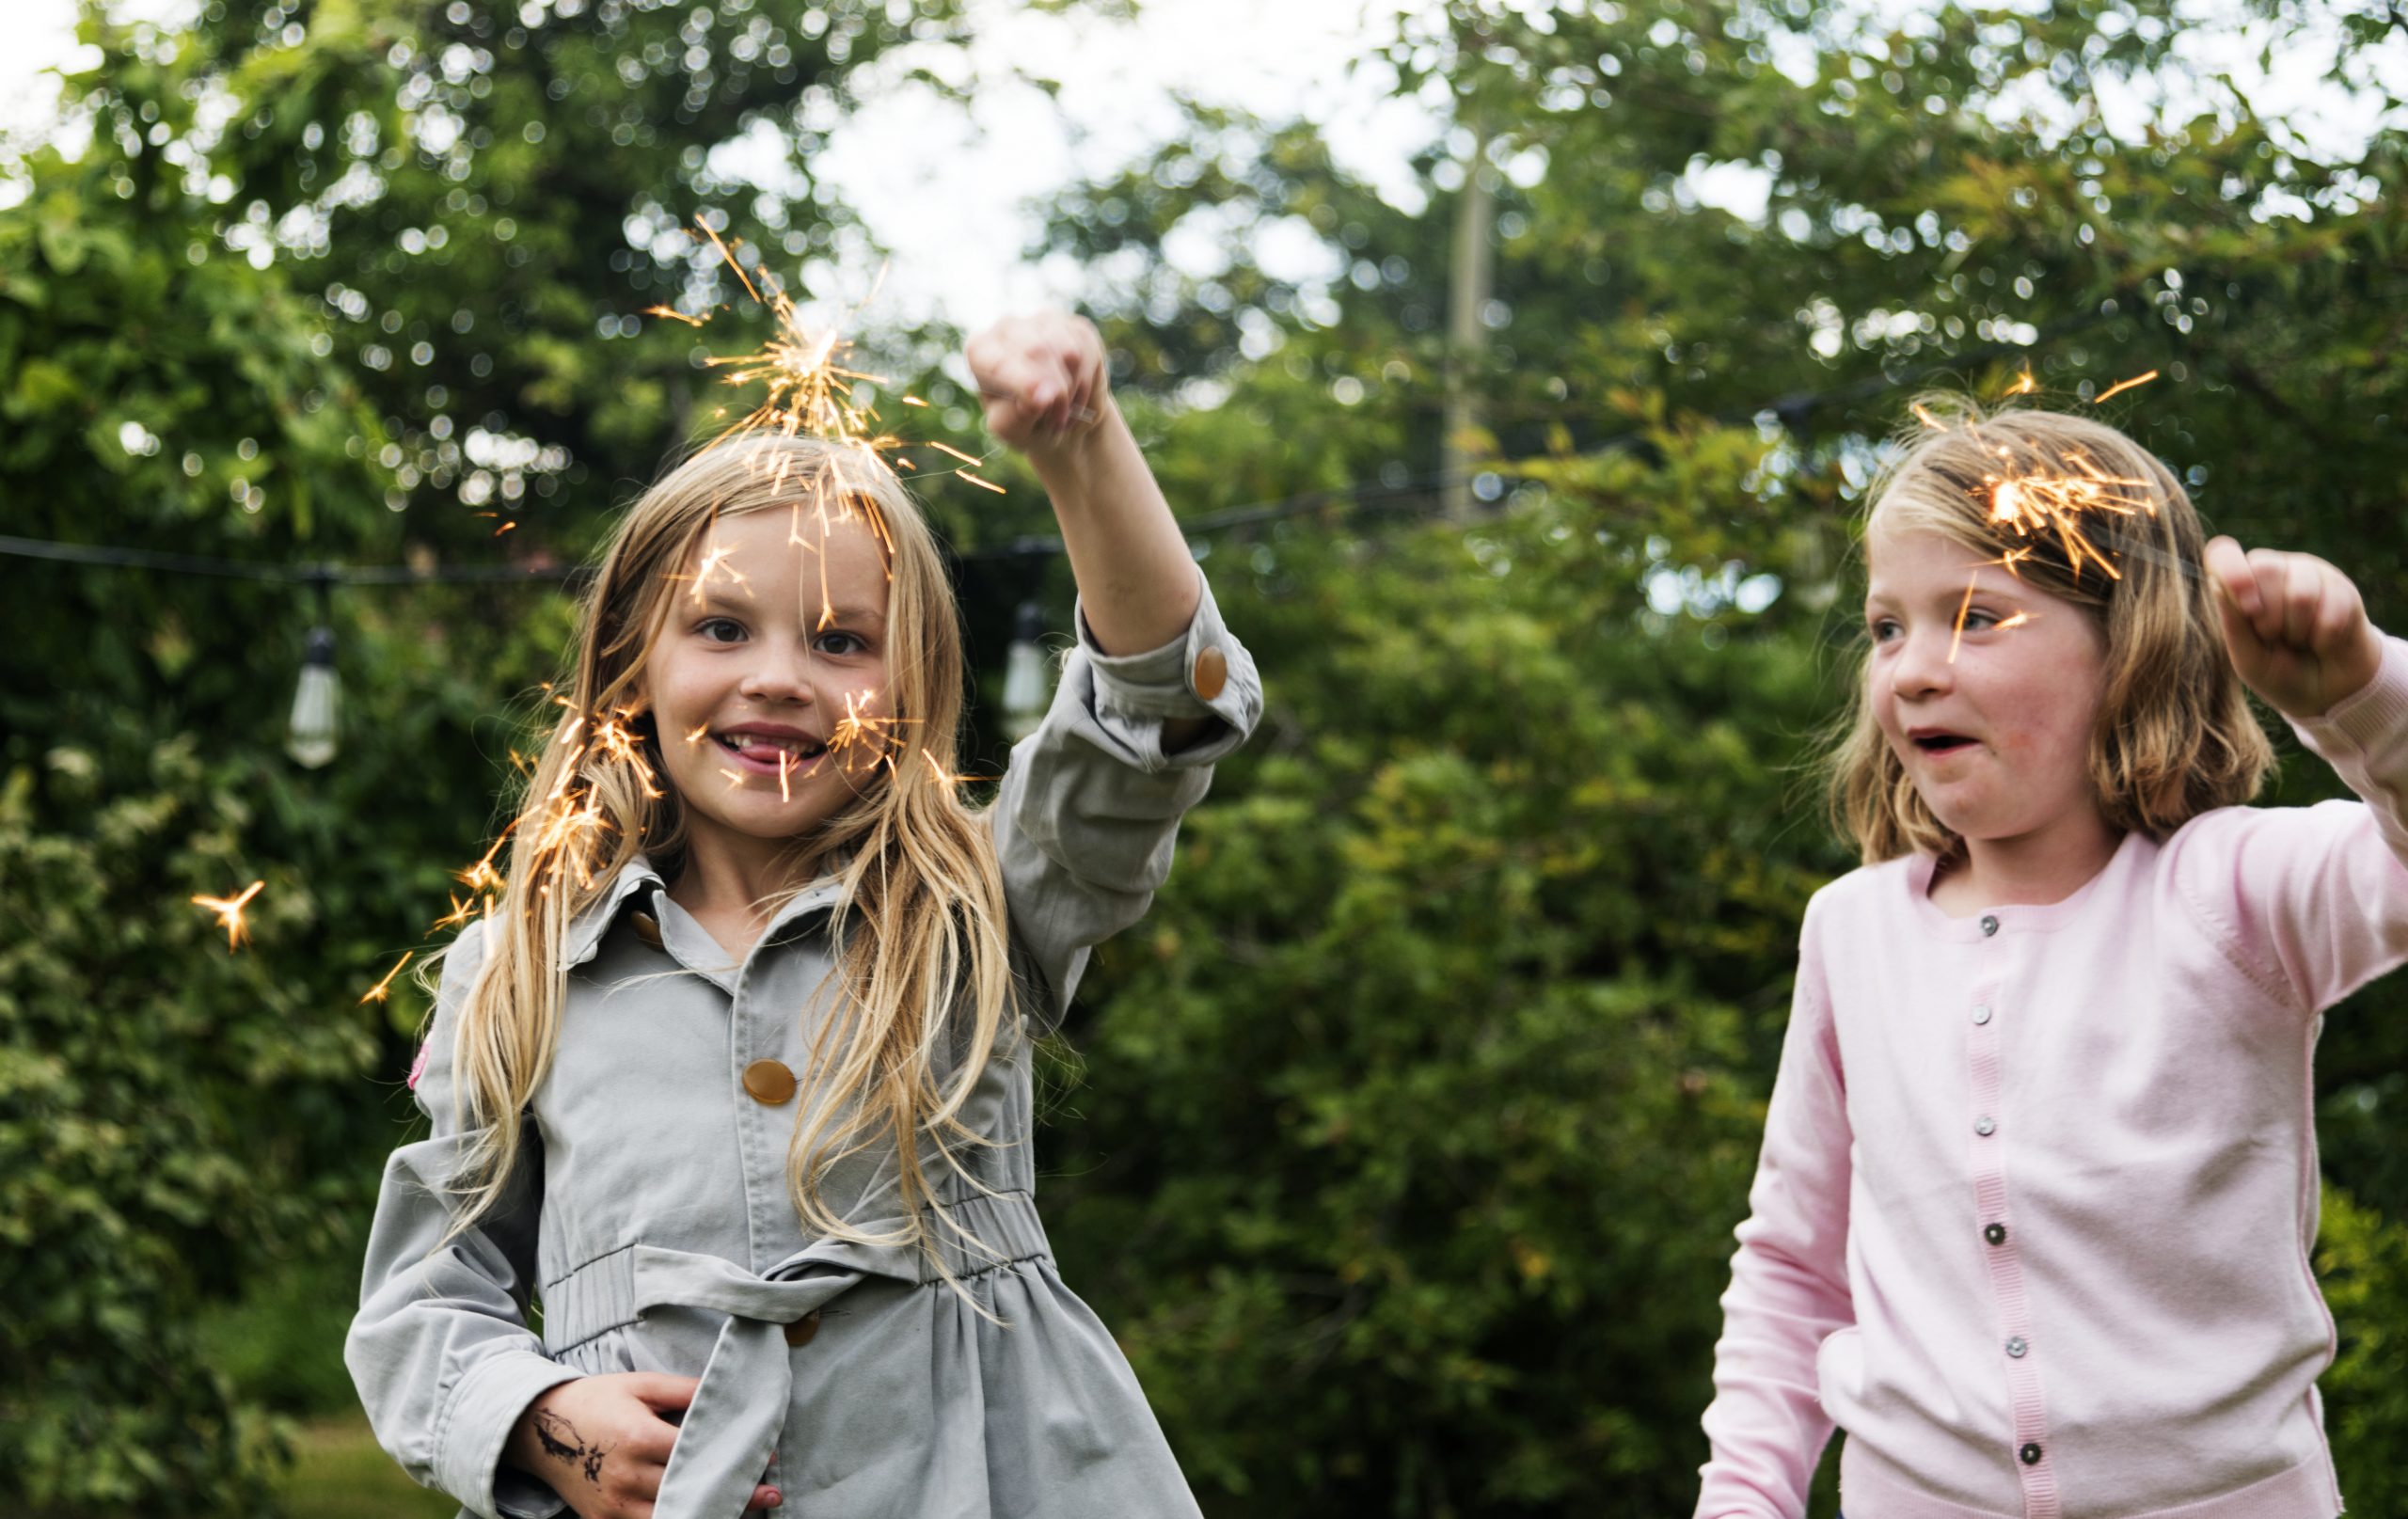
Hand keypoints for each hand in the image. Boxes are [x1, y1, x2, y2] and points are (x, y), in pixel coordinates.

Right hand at [504, 1373, 780, 1517]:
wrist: (538, 1429)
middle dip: (734, 1494)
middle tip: (771, 1496)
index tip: (769, 1459)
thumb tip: (726, 1393)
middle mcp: (627, 1475)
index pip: (698, 1453)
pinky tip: (702, 1515)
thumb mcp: (640, 1385)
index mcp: (639, 1436)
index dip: (734, 1456)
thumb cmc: (596, 1400)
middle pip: (692, 1490)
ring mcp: (614, 1505)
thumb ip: (685, 1390)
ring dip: (710, 1514)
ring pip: (673, 1517)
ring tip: (742, 1509)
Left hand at [965, 311, 1110, 456]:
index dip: (1023, 381)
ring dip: (1072, 390)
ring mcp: (1043, 322)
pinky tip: (1076, 394)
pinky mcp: (1075, 327)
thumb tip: (1045, 396)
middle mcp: (1008, 328)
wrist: (1062, 420)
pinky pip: (1087, 353)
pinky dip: (1086, 383)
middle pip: (1037, 351)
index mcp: (980, 350)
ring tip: (1064, 409)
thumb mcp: (1012, 429)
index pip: (999, 360)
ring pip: (1068, 352)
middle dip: (1055, 394)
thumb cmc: (1026, 423)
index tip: (1043, 401)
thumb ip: (1018, 415)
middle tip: (1057, 422)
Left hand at [2205, 535, 2384, 720]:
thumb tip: (2216, 583)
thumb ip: (2234, 624)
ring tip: (2299, 640)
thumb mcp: (2250, 659)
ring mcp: (2308, 574)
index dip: (2232, 572)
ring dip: (2298, 629)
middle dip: (2269, 615)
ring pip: (2301, 589)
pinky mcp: (2341, 587)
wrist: (2329, 692)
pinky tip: (2324, 642)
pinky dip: (2325, 635)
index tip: (2247, 607)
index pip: (2223, 554)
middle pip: (2264, 568)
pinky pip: (2333, 605)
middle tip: (2275, 637)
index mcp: (2239, 586)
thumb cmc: (2281, 673)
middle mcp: (2273, 571)